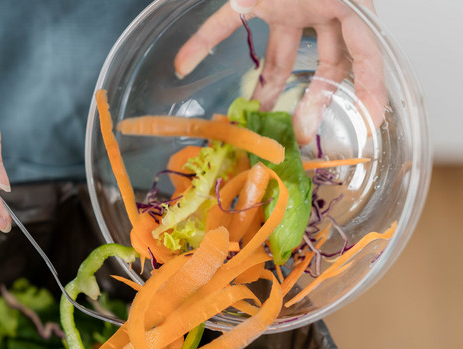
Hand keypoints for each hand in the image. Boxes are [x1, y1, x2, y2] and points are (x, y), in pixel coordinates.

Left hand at [174, 0, 385, 144]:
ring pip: (278, 54)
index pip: (364, 52)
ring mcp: (285, 3)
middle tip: (304, 130)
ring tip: (255, 112)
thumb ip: (351, 18)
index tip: (370, 119)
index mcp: (345, 0)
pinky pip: (224, 22)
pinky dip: (201, 42)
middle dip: (315, 98)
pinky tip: (183, 64)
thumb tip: (360, 52)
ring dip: (267, 84)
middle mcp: (318, 5)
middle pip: (324, 62)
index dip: (369, 87)